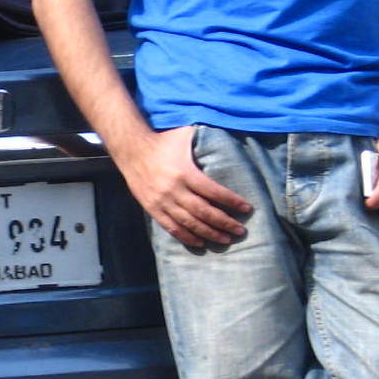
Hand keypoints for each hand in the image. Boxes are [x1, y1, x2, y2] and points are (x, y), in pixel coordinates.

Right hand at [122, 126, 250, 246]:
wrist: (131, 149)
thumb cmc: (163, 140)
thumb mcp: (185, 134)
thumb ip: (205, 138)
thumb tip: (229, 135)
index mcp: (185, 172)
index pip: (214, 192)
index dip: (232, 202)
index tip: (247, 208)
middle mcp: (174, 190)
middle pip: (204, 212)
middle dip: (225, 223)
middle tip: (240, 231)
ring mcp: (162, 202)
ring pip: (190, 223)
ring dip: (210, 234)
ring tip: (226, 239)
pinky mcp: (152, 209)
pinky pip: (172, 228)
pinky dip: (188, 237)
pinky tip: (201, 243)